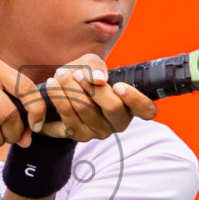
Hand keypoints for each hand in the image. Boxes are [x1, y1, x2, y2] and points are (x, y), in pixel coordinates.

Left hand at [39, 54, 157, 140]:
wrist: (60, 88)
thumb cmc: (83, 75)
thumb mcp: (92, 63)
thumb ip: (96, 66)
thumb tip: (98, 78)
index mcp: (130, 105)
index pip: (146, 110)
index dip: (135, 99)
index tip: (119, 85)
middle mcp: (118, 122)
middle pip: (113, 108)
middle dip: (93, 88)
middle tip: (77, 73)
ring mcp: (99, 131)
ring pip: (87, 110)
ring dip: (70, 89)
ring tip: (61, 74)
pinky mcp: (78, 135)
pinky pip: (68, 117)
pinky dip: (58, 97)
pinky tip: (52, 84)